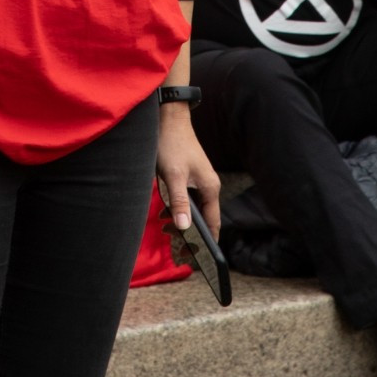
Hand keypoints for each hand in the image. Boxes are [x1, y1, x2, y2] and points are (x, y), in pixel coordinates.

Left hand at [157, 108, 219, 237]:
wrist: (168, 118)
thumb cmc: (172, 144)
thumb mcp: (173, 175)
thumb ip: (179, 202)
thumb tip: (185, 227)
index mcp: (210, 188)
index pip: (213, 223)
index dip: (207, 243)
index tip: (196, 259)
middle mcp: (208, 186)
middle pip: (204, 219)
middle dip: (191, 235)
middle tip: (177, 250)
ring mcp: (199, 181)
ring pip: (194, 210)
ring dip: (181, 222)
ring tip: (165, 230)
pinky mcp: (189, 176)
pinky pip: (187, 200)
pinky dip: (176, 209)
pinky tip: (163, 213)